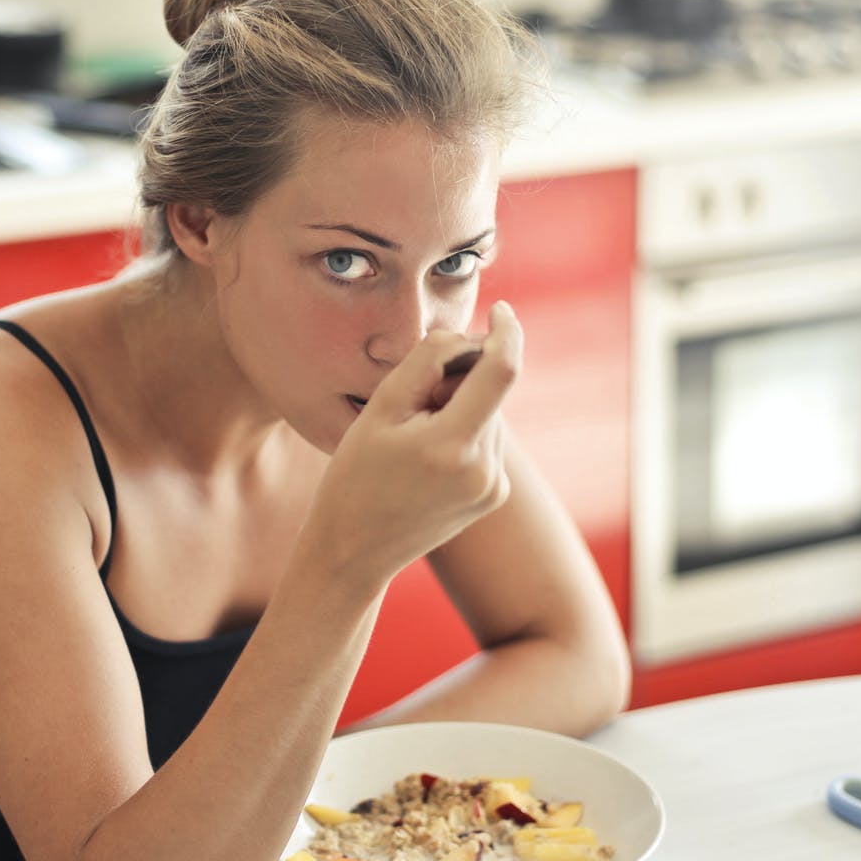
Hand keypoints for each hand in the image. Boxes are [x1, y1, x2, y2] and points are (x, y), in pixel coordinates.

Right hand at [305, 300, 522, 590]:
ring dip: (461, 407)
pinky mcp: (494, 495)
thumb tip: (468, 336)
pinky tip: (426, 457)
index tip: (502, 310)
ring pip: (490, 415)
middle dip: (462, 379)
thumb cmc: (355, 475)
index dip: (506, 332)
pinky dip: (464, 431)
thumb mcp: (381, 408)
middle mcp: (484, 469)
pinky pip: (487, 441)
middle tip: (413, 402)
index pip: (502, 370)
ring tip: (413, 439)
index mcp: (453, 445)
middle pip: (492, 392)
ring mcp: (493, 487)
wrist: (354, 550)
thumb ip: (428, 361)